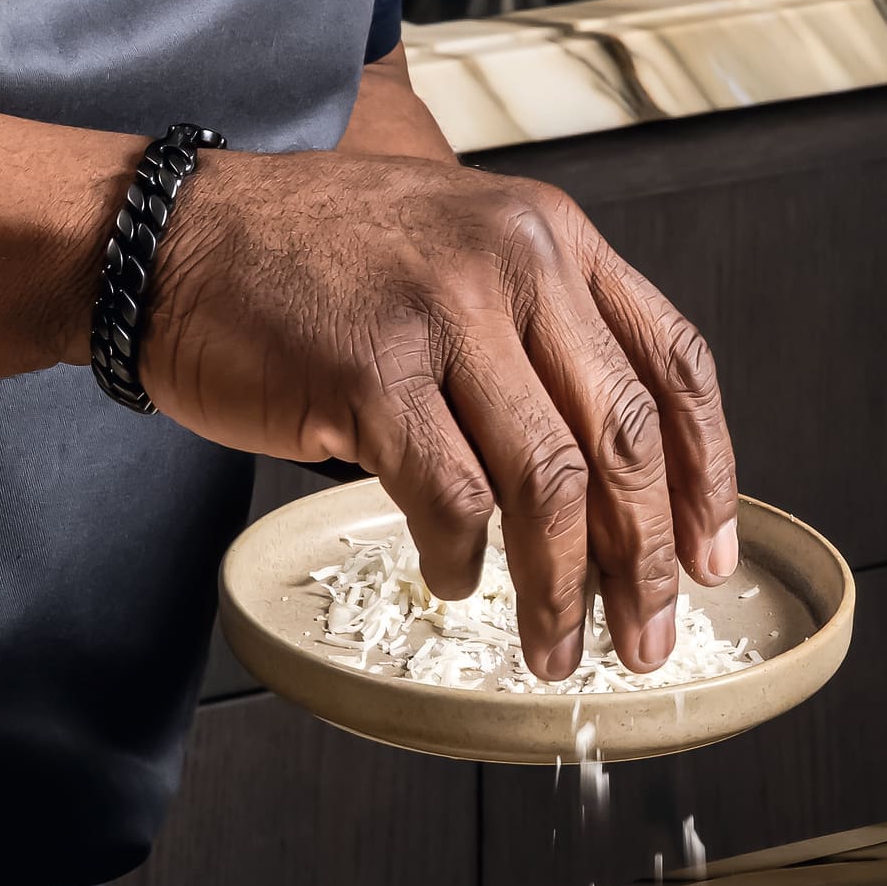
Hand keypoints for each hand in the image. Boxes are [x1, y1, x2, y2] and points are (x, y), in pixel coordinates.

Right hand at [141, 147, 736, 677]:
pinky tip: (453, 581)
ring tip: (556, 648)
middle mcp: (516, 261)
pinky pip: (449, 493)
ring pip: (547, 478)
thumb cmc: (309, 259)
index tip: (713, 556)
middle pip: (622, 434)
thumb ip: (536, 330)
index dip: (706, 474)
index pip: (672, 363)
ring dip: (561, 585)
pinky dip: (461, 557)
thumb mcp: (457, 252)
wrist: (173, 237)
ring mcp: (444, 310)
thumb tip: (609, 473)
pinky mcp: (371, 367)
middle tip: (651, 635)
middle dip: (647, 556)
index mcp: (554, 238)